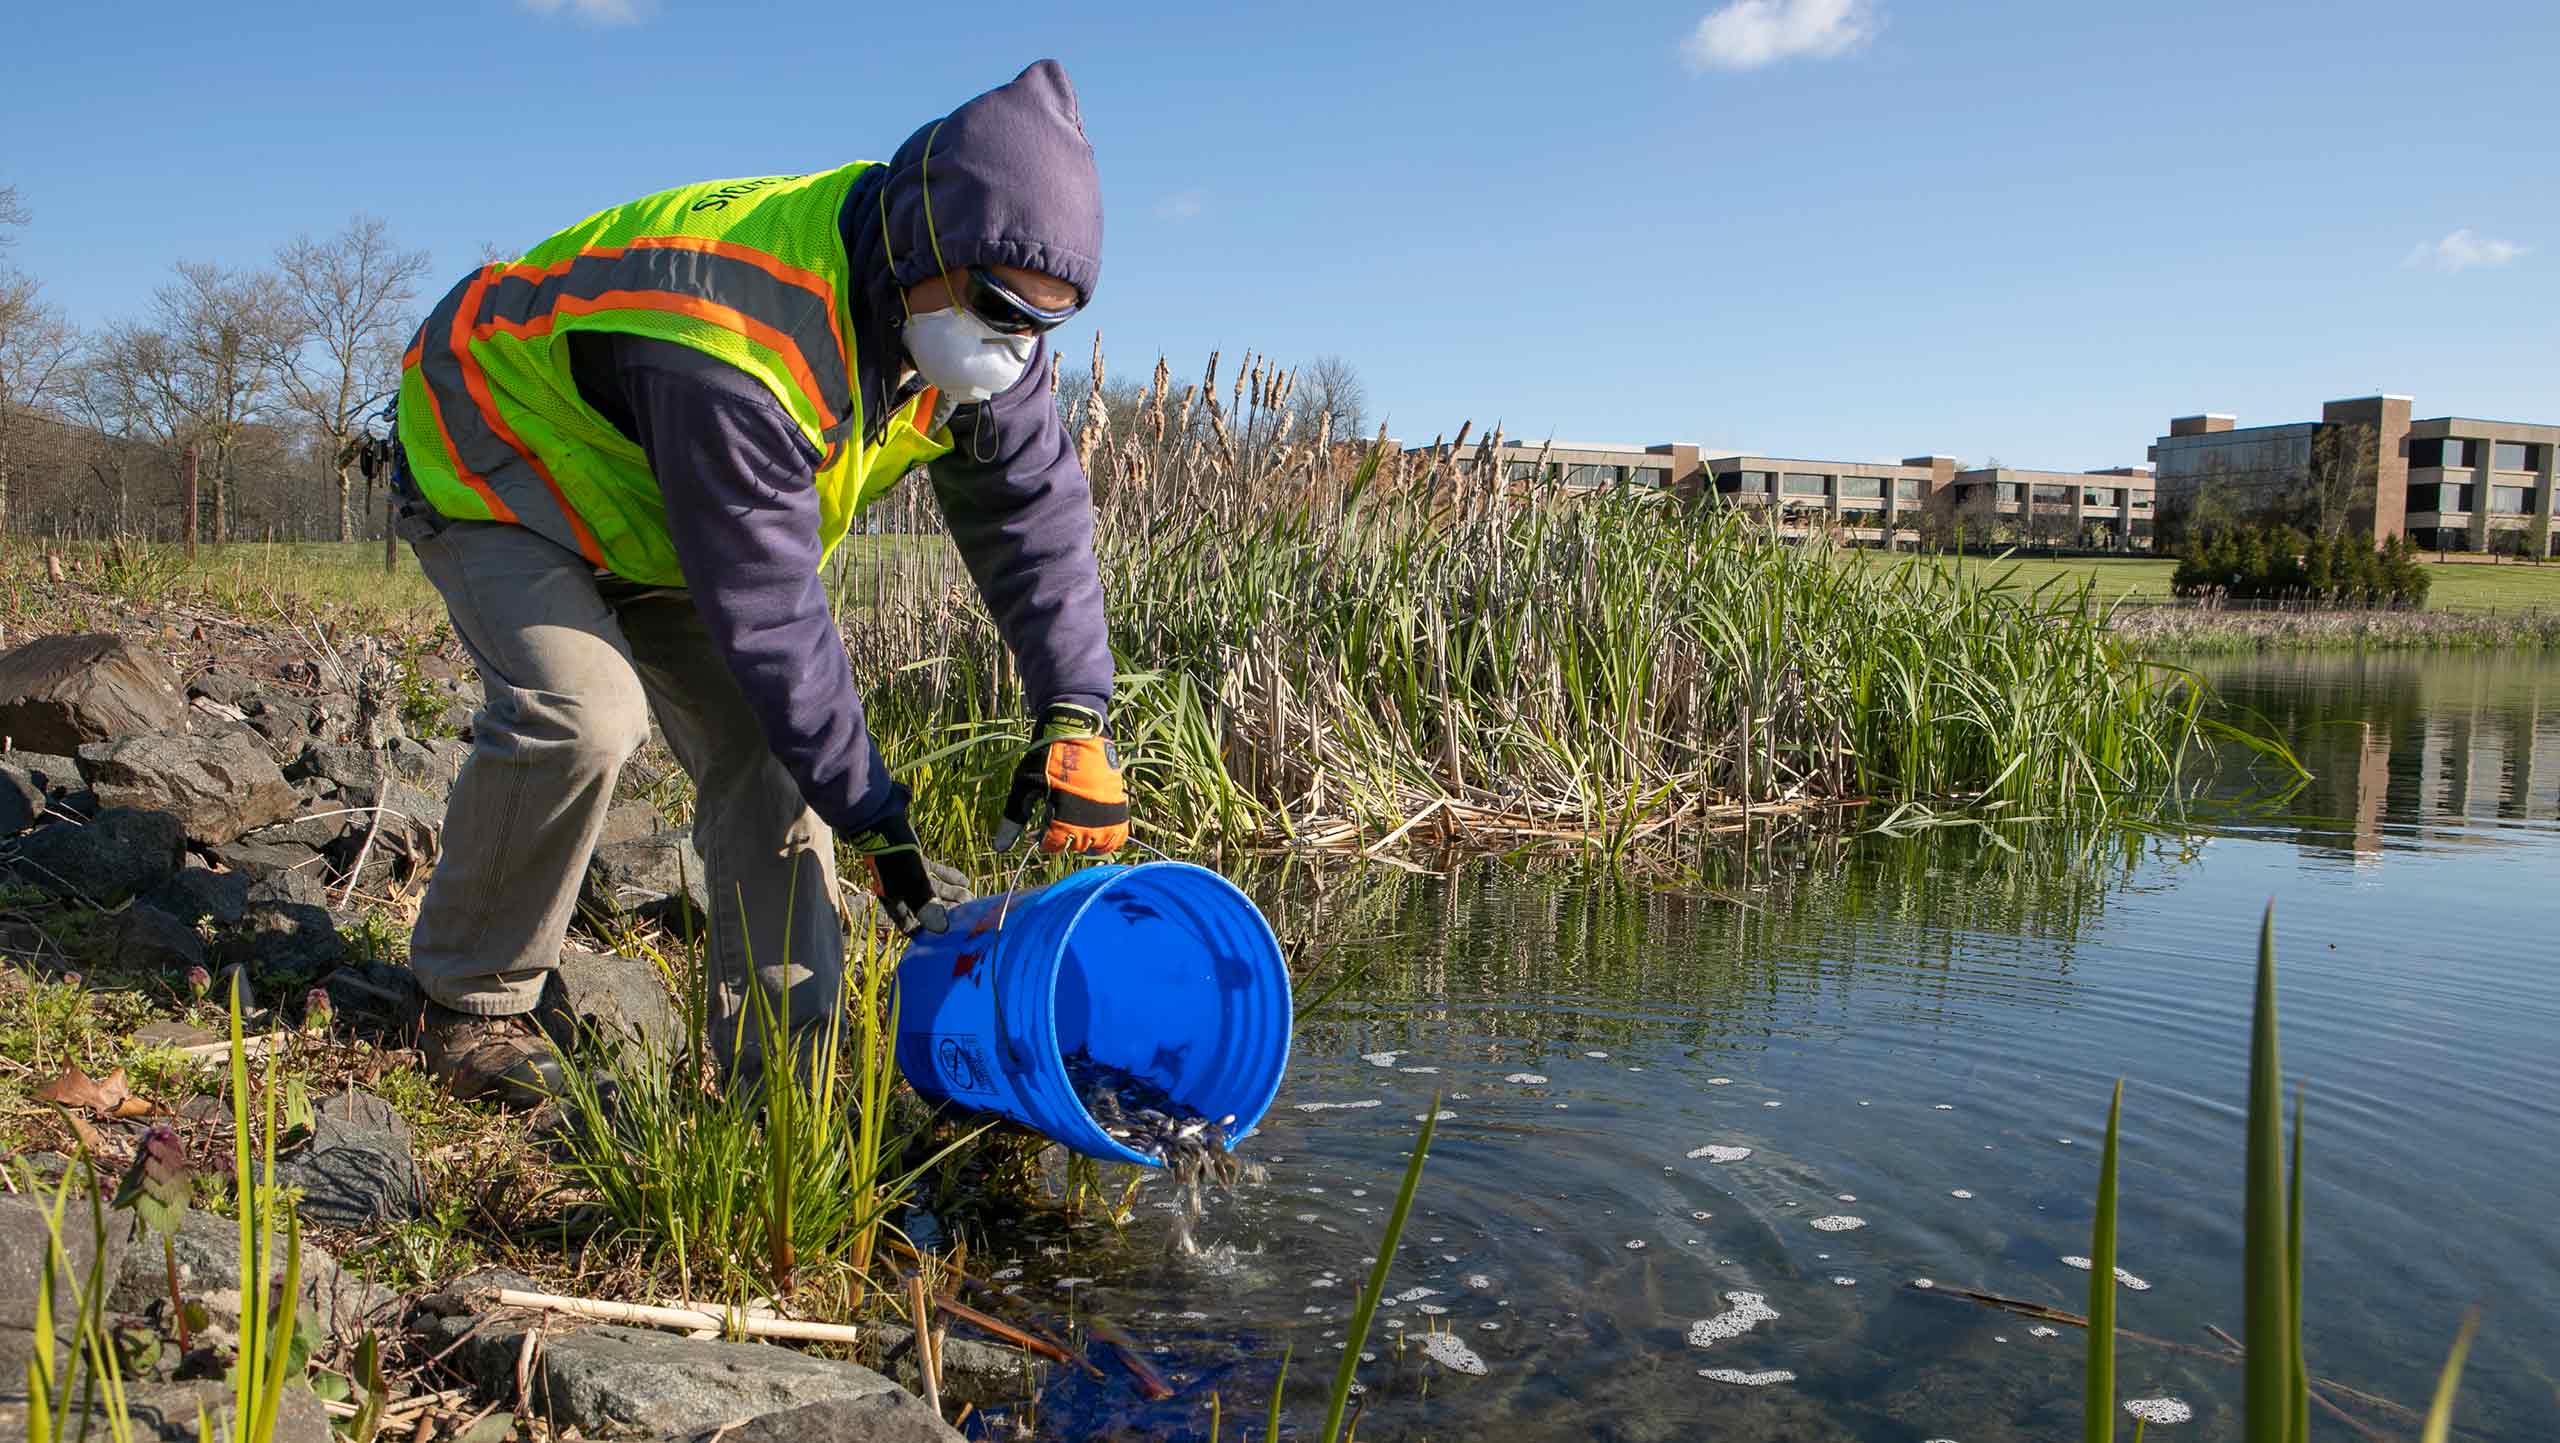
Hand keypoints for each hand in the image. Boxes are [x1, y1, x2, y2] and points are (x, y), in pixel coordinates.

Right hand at [848, 810, 970, 934]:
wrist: (885, 829)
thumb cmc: (896, 861)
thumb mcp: (913, 886)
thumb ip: (927, 907)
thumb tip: (941, 929)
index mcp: (896, 904)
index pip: (912, 926)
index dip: (929, 932)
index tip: (949, 936)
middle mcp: (902, 894)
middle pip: (928, 908)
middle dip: (948, 912)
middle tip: (968, 915)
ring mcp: (910, 877)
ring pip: (935, 890)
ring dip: (953, 894)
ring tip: (971, 899)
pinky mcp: (918, 863)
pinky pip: (936, 873)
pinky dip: (950, 877)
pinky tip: (965, 881)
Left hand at [992, 703, 1128, 854]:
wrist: (1077, 729)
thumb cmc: (1045, 756)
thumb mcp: (1024, 785)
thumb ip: (1014, 818)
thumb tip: (999, 847)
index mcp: (1062, 812)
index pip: (1053, 845)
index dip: (1043, 840)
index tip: (1039, 829)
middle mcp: (1087, 816)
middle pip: (1075, 846)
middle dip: (1062, 839)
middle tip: (1055, 824)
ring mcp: (1105, 810)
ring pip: (1099, 845)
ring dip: (1086, 843)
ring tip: (1076, 831)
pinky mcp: (1118, 803)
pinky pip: (1119, 833)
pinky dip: (1108, 837)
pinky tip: (1094, 829)